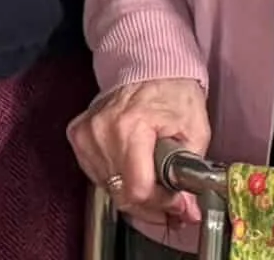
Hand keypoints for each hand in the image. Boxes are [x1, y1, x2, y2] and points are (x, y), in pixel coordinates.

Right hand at [67, 77, 208, 244]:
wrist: (148, 64)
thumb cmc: (174, 92)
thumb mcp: (196, 128)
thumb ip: (191, 172)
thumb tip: (188, 210)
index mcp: (132, 126)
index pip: (138, 189)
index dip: (161, 205)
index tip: (178, 206)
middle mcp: (103, 130)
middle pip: (122, 194)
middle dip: (151, 207)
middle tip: (171, 206)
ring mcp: (86, 133)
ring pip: (110, 189)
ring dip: (134, 195)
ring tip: (155, 186)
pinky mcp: (78, 135)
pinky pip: (98, 176)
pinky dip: (117, 180)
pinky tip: (134, 169)